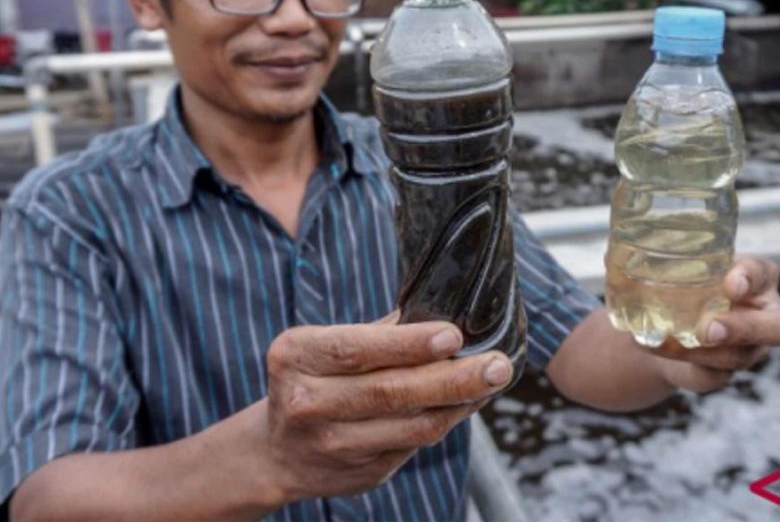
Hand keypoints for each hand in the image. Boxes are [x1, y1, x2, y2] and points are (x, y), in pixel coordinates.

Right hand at [260, 316, 511, 503]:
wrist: (278, 451)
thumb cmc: (318, 377)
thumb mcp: (329, 342)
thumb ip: (383, 330)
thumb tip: (448, 308)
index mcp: (297, 356)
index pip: (358, 349)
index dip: (409, 344)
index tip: (454, 335)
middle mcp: (306, 402)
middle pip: (391, 392)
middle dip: (453, 378)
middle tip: (497, 364)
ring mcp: (331, 445)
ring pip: (411, 426)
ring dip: (459, 404)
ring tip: (491, 382)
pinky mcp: (358, 475)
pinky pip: (414, 446)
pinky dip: (446, 423)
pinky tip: (466, 405)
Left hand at [651, 255, 779, 392]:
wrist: (666, 324)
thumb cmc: (680, 282)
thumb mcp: (673, 266)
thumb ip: (651, 259)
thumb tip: (611, 256)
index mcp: (757, 278)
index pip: (764, 273)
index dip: (751, 278)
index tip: (730, 281)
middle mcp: (762, 315)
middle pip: (779, 328)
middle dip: (745, 328)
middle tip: (709, 328)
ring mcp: (748, 349)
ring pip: (739, 356)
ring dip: (703, 350)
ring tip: (668, 339)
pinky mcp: (723, 373)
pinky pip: (712, 375)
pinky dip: (681, 362)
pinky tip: (655, 347)